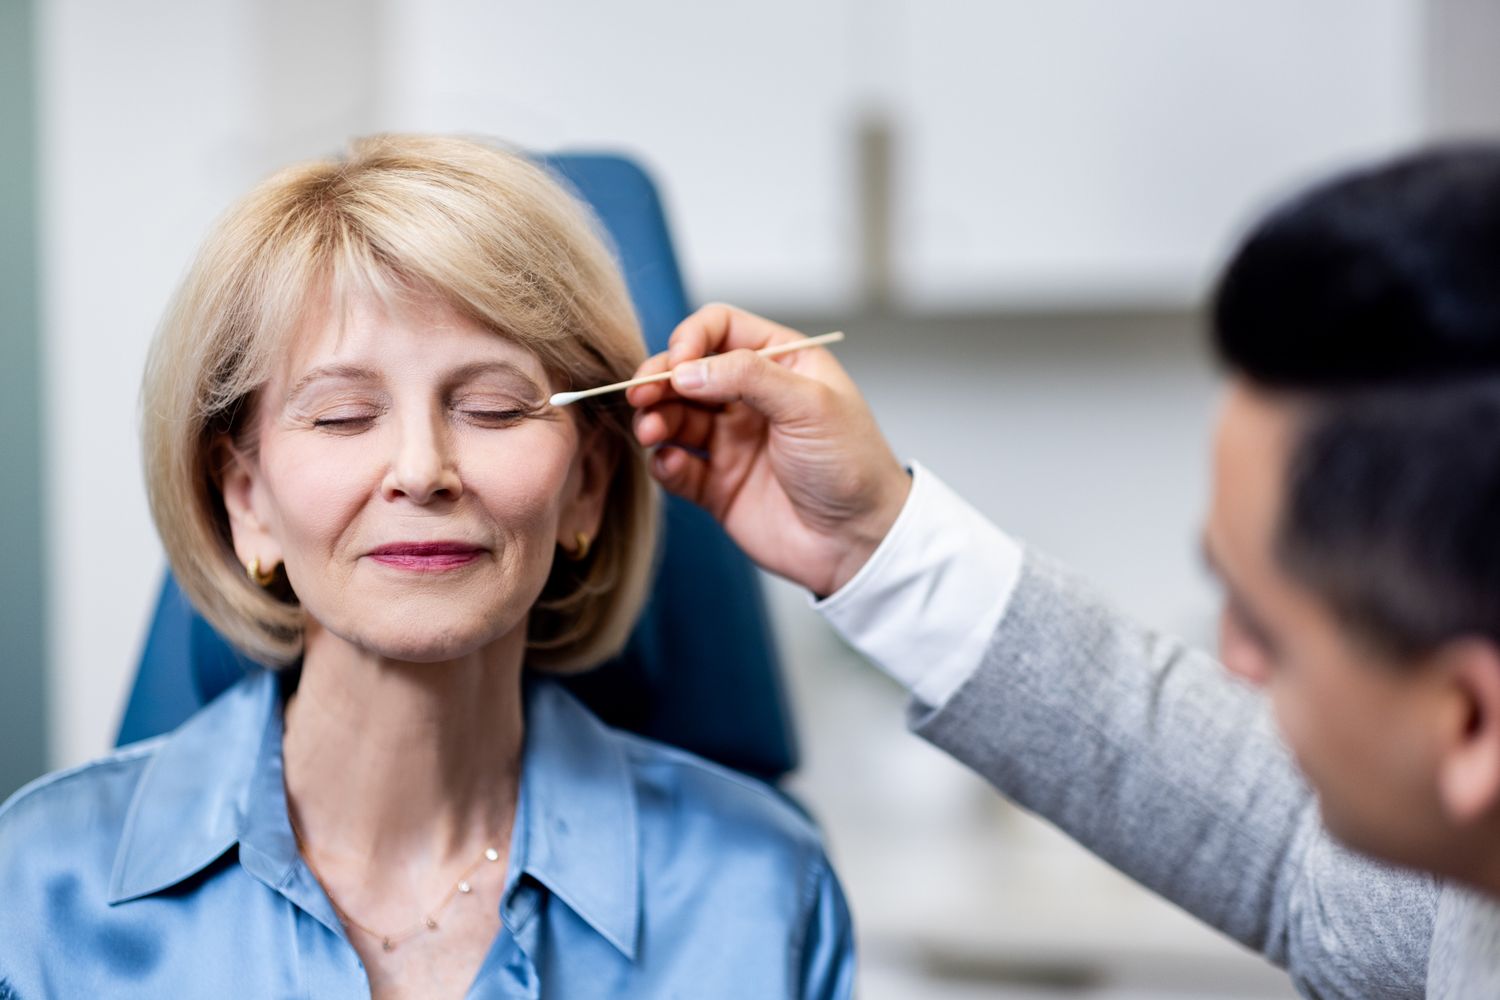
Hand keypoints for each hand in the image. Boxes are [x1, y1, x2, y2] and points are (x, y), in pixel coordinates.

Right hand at [628, 304, 910, 596]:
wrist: (859, 541)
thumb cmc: (851, 465)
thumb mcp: (809, 405)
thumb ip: (747, 377)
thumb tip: (684, 369)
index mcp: (781, 363)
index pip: (720, 329)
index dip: (691, 339)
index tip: (677, 364)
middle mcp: (752, 397)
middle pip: (688, 372)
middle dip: (660, 380)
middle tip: (641, 395)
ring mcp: (733, 441)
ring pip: (675, 417)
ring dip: (656, 420)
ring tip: (652, 432)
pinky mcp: (718, 485)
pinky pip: (677, 467)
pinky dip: (665, 463)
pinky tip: (673, 466)